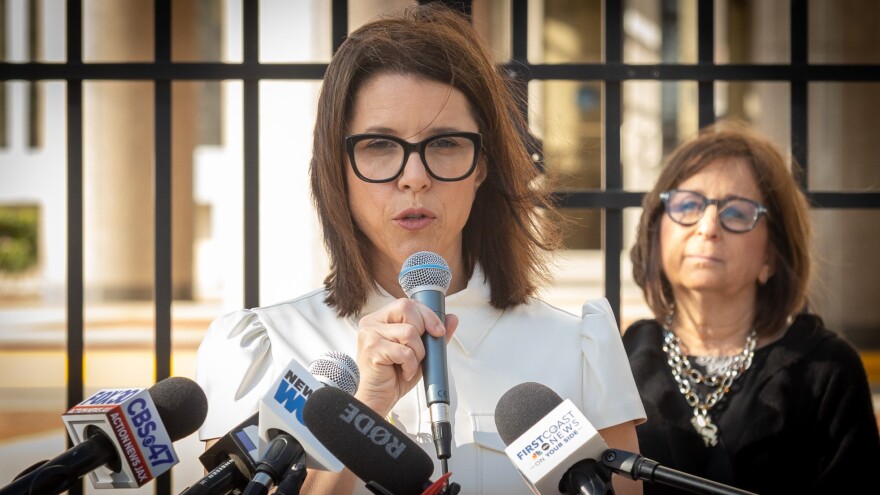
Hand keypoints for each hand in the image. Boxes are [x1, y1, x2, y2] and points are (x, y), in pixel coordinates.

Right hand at [353, 298, 458, 415]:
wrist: (379, 398)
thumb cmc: (395, 375)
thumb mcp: (420, 351)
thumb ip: (434, 334)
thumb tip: (452, 318)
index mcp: (382, 318)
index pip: (408, 304)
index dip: (428, 315)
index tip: (438, 331)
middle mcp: (372, 322)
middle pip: (406, 308)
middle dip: (423, 330)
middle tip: (421, 351)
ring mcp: (369, 334)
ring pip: (408, 332)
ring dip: (417, 353)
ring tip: (409, 364)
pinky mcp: (372, 349)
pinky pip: (404, 351)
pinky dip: (410, 365)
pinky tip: (404, 372)